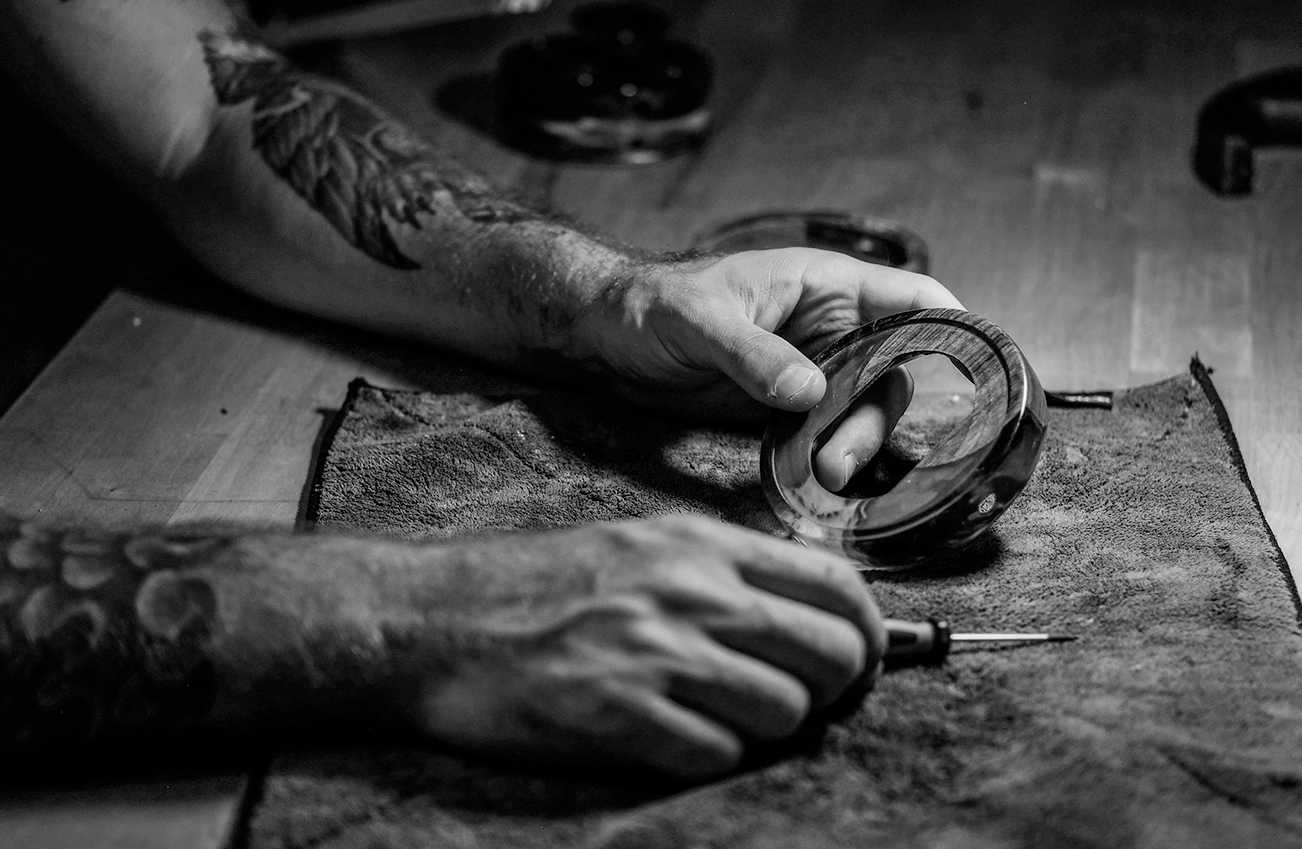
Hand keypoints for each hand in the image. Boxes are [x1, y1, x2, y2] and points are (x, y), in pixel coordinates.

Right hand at [402, 516, 884, 779]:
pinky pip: (718, 755)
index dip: (870, 628)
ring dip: (765, 728)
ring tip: (720, 718)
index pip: (834, 581)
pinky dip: (707, 756)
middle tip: (802, 699)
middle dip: (834, 688)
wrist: (430, 621)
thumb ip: (718, 567)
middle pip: (832, 653)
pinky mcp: (621, 716)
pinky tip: (670, 737)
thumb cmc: (530, 586)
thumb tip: (806, 602)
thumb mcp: (634, 545)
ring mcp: (656, 655)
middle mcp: (688, 592)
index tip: (863, 655)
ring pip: (786, 711)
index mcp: (695, 544)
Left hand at [581, 248, 962, 490]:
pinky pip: (829, 433)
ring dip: (857, 444)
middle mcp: (832, 328)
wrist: (606, 335)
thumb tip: (809, 390)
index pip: (915, 299)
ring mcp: (813, 370)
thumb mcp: (699, 321)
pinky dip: (831, 455)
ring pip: (866, 411)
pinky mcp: (788, 408)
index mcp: (826, 286)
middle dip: (883, 418)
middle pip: (897, 373)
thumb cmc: (651, 304)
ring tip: (827, 471)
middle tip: (845, 457)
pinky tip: (818, 478)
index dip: (955, 330)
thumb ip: (753, 354)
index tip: (977, 373)